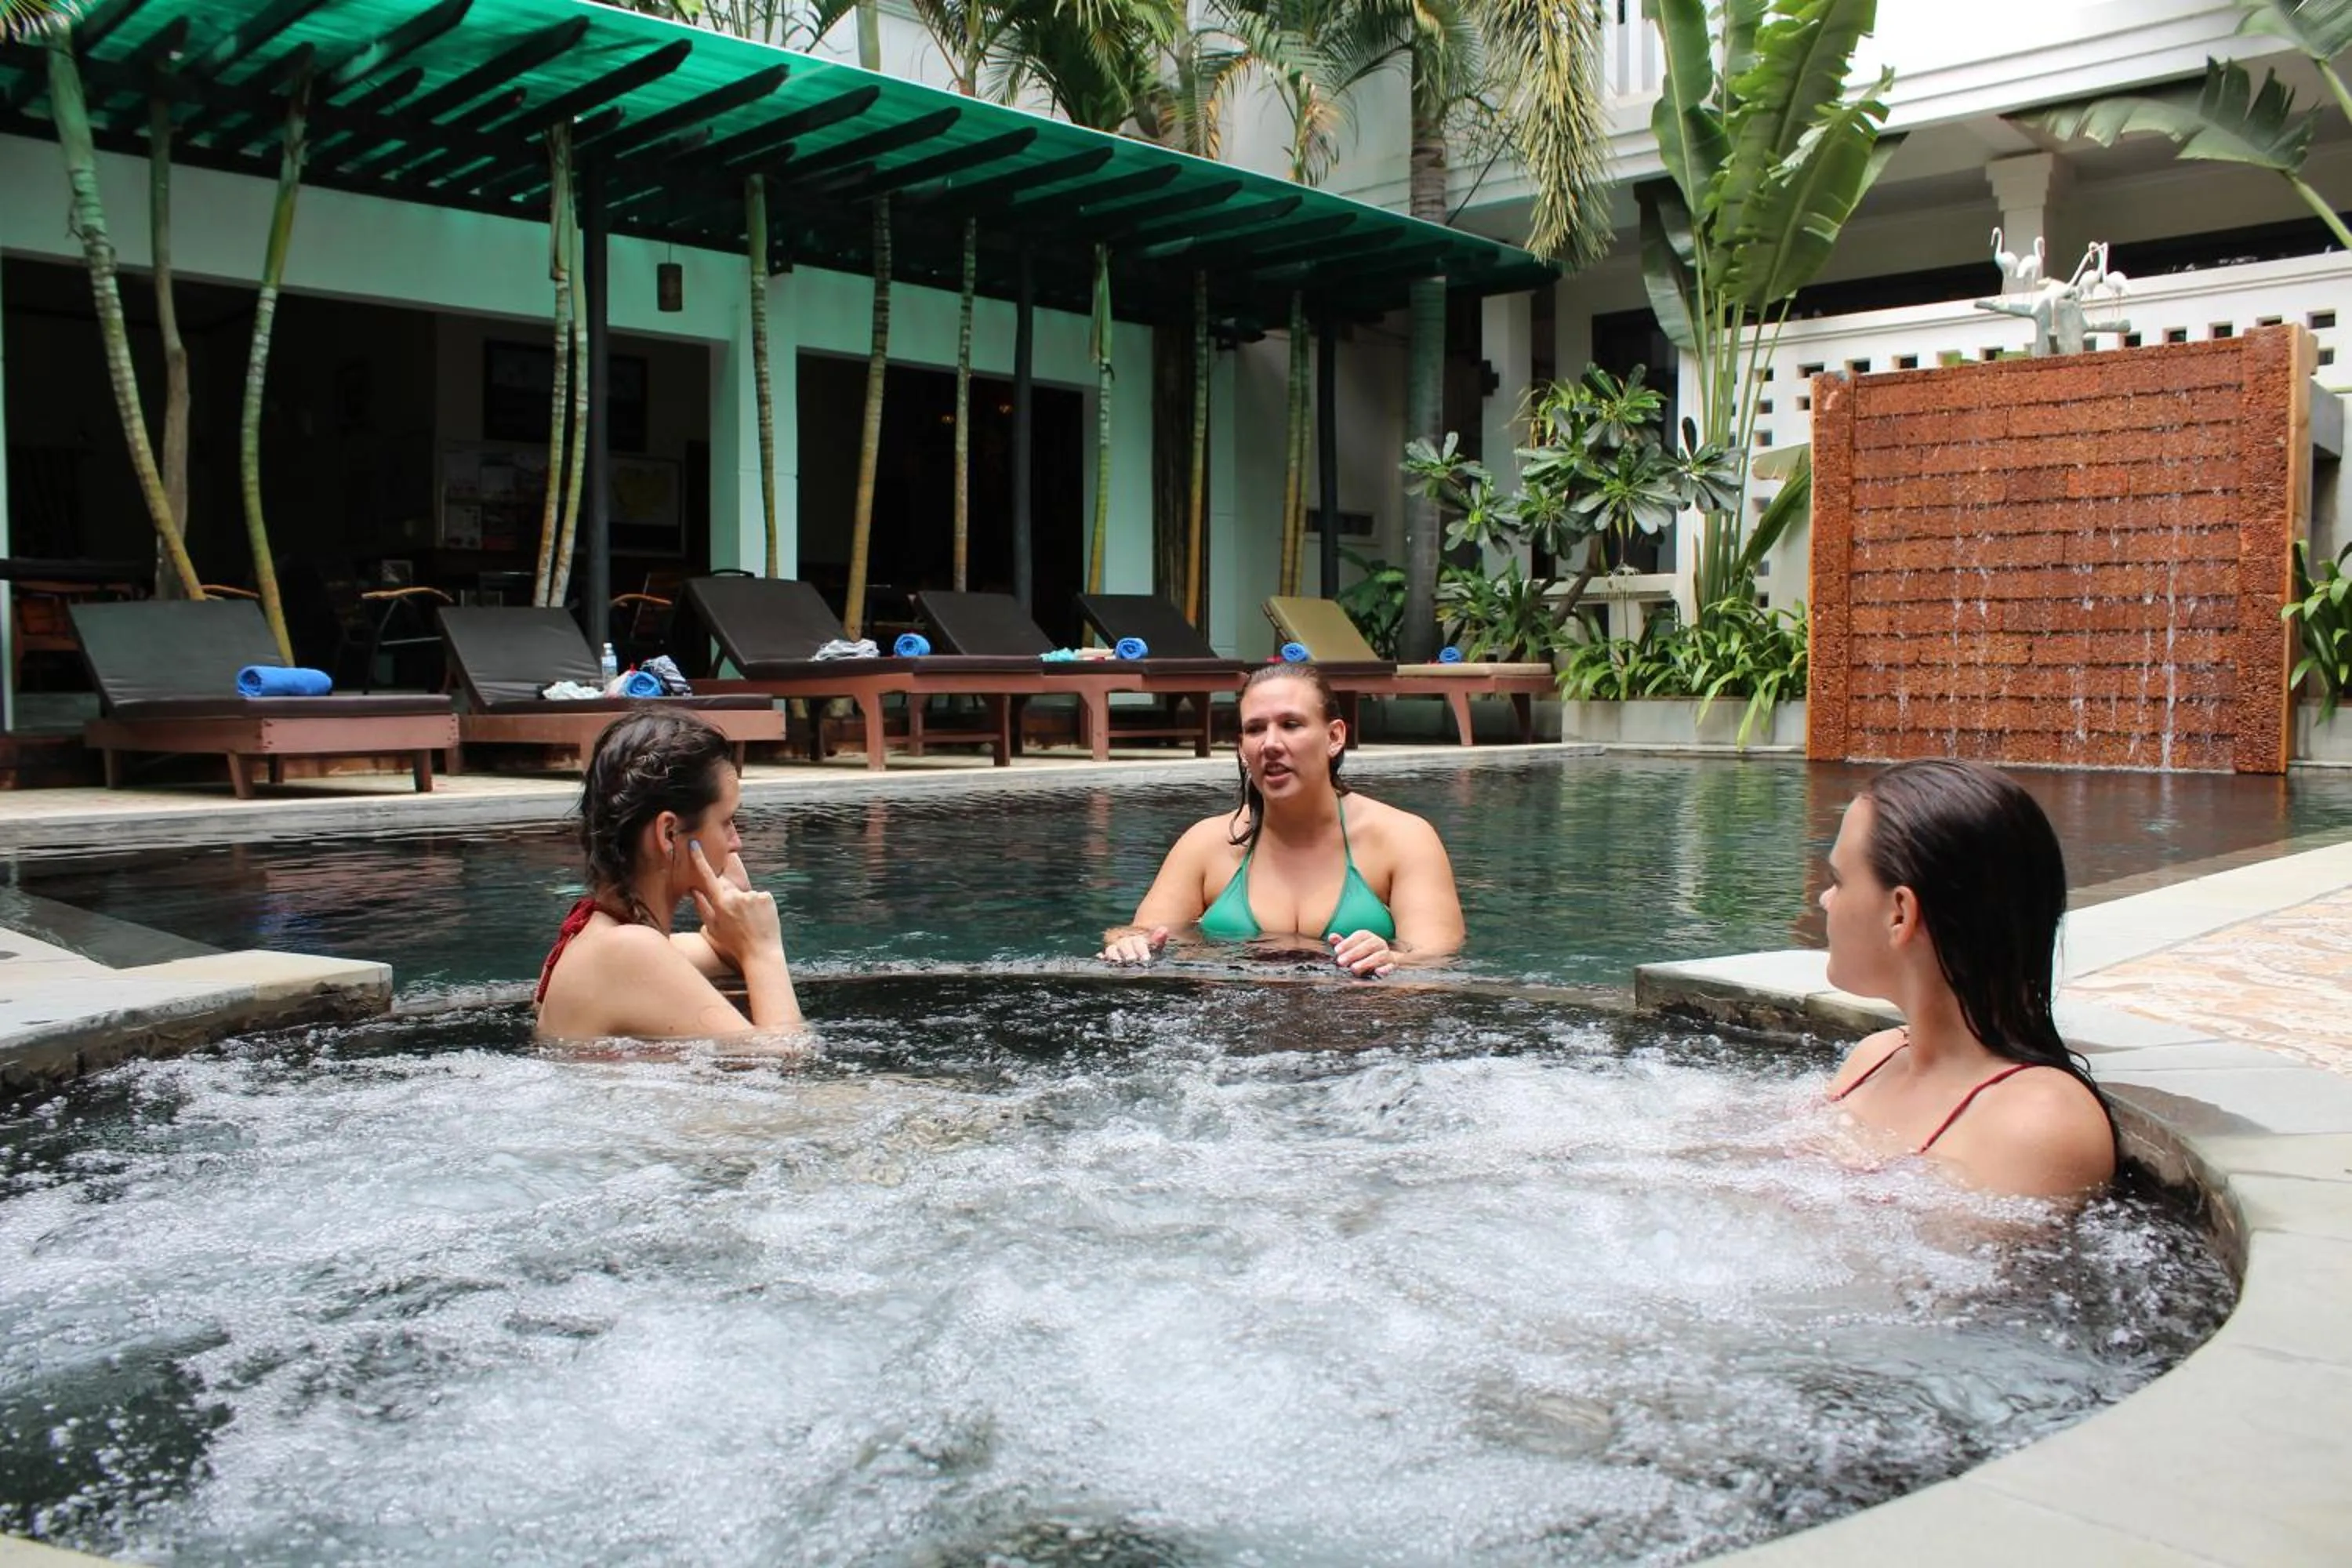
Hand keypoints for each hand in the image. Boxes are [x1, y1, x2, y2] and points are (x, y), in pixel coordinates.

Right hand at [689, 839, 781, 968]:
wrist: (761, 953)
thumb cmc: (734, 944)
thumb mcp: (713, 928)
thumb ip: (702, 907)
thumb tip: (694, 890)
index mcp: (720, 903)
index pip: (707, 877)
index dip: (700, 859)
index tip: (695, 844)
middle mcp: (736, 896)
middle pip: (731, 890)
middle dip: (732, 901)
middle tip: (739, 921)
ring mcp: (753, 896)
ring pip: (747, 895)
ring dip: (748, 905)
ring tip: (751, 923)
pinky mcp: (768, 897)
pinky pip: (760, 897)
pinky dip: (760, 906)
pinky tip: (761, 920)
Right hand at [1100, 926, 1168, 965]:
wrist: (1138, 948)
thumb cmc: (1149, 949)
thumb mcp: (1156, 945)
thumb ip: (1159, 938)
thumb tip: (1164, 930)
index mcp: (1137, 939)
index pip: (1138, 943)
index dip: (1141, 949)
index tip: (1146, 958)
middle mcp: (1124, 942)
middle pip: (1123, 945)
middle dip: (1128, 953)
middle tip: (1132, 960)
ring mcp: (1115, 948)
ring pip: (1111, 950)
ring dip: (1113, 955)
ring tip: (1117, 961)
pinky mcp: (1107, 956)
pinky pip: (1103, 955)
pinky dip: (1102, 956)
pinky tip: (1100, 957)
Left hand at [1330, 929, 1394, 977]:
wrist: (1380, 964)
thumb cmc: (1360, 956)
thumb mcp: (1349, 950)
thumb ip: (1341, 944)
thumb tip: (1331, 937)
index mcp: (1368, 937)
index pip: (1360, 936)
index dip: (1348, 942)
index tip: (1336, 950)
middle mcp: (1379, 943)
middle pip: (1369, 945)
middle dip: (1354, 953)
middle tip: (1341, 961)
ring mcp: (1388, 954)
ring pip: (1380, 956)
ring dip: (1367, 962)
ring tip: (1353, 968)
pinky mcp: (1392, 966)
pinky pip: (1391, 967)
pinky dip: (1386, 969)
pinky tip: (1378, 972)